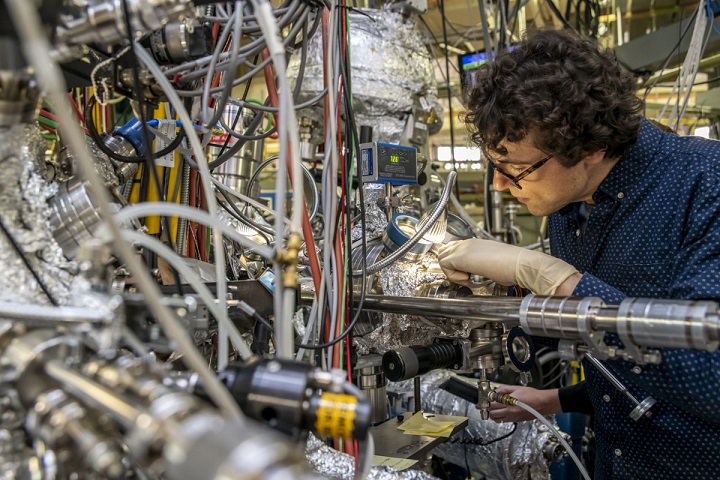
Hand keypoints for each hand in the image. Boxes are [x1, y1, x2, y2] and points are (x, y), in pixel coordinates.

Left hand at [438, 239, 580, 294]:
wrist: (521, 264)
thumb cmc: (513, 267)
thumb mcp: (493, 264)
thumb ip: (481, 265)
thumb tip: (477, 273)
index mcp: (476, 244)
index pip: (453, 249)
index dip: (454, 264)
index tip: (466, 276)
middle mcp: (468, 243)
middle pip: (444, 251)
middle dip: (450, 267)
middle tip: (465, 278)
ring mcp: (465, 248)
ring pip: (441, 257)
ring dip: (451, 272)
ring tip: (468, 279)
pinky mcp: (462, 257)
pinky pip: (445, 265)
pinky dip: (454, 276)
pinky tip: (469, 279)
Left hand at [488, 385, 561, 422]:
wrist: (543, 403)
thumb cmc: (531, 395)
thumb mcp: (516, 388)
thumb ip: (504, 389)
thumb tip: (495, 391)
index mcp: (509, 404)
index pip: (492, 405)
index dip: (487, 402)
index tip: (486, 398)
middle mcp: (509, 413)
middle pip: (492, 414)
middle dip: (488, 409)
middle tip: (489, 403)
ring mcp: (513, 418)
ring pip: (496, 420)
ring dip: (493, 414)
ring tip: (495, 408)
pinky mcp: (516, 421)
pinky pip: (503, 421)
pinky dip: (500, 417)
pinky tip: (502, 411)